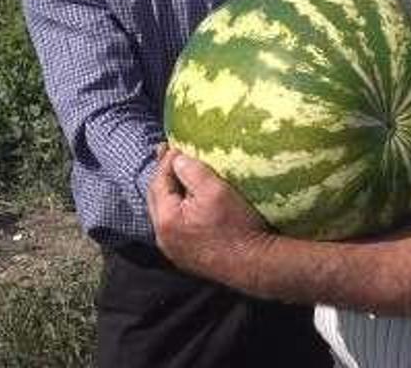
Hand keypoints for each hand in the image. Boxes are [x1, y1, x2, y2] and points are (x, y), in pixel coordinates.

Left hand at [146, 146, 270, 280]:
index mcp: (165, 218)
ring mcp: (173, 249)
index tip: (176, 145)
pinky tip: (189, 204)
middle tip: (170, 156)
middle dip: (163, 176)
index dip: (167, 161)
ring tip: (178, 177)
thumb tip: (177, 159)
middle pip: (156, 198)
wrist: (254, 264)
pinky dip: (178, 211)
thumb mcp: (215, 190)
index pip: (158, 181)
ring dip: (170, 194)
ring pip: (164, 214)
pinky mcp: (185, 257)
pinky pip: (174, 227)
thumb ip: (191, 171)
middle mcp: (163, 237)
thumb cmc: (236, 226)